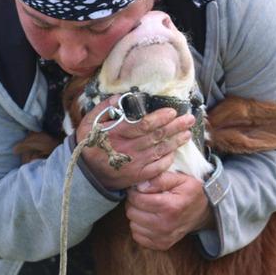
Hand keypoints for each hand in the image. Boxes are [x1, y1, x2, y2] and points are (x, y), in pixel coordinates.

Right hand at [76, 96, 194, 190]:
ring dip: (176, 141)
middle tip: (189, 119)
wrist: (86, 174)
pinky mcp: (138, 176)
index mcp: (116, 134)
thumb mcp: (89, 122)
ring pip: (160, 151)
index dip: (159, 118)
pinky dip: (167, 159)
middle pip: (156, 136)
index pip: (143, 125)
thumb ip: (104, 108)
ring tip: (187, 133)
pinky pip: (157, 168)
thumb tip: (120, 98)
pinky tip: (174, 151)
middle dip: (175, 127)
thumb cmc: (90, 144)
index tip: (171, 112)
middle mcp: (127, 149)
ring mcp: (134, 164)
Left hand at [125, 171, 213, 249]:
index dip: (134, 192)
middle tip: (142, 198)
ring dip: (136, 215)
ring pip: (133, 225)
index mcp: (170, 207)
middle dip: (133, 203)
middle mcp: (166, 225)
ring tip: (147, 208)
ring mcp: (164, 237)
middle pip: (132, 212)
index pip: (138, 199)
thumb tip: (140, 186)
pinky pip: (138, 237)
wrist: (204, 212)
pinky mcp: (161, 245)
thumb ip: (160, 179)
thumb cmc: (190, 193)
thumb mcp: (180, 179)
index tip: (138, 189)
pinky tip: (149, 219)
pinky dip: (140, 227)